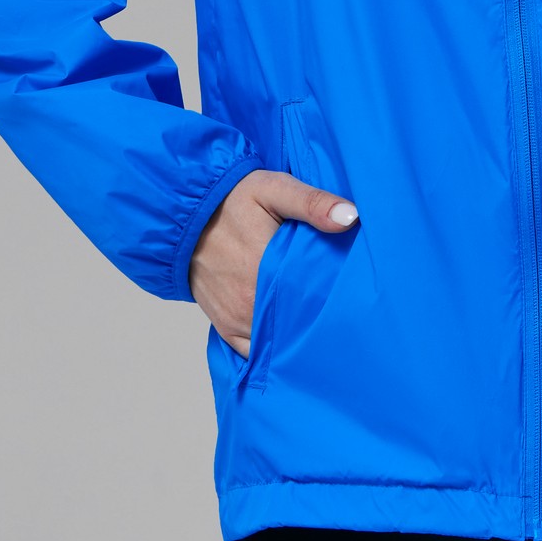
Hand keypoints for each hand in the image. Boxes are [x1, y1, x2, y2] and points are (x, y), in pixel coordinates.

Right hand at [189, 168, 358, 355]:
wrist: (185, 214)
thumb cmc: (232, 199)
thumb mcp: (274, 188)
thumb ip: (312, 203)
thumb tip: (351, 217)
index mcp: (267, 270)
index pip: (316, 299)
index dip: (339, 300)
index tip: (356, 295)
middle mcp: (251, 303)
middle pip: (299, 325)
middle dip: (322, 321)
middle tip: (346, 313)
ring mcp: (237, 318)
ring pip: (278, 343)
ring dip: (298, 336)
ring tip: (322, 325)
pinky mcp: (226, 326)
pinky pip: (254, 351)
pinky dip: (272, 348)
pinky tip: (291, 339)